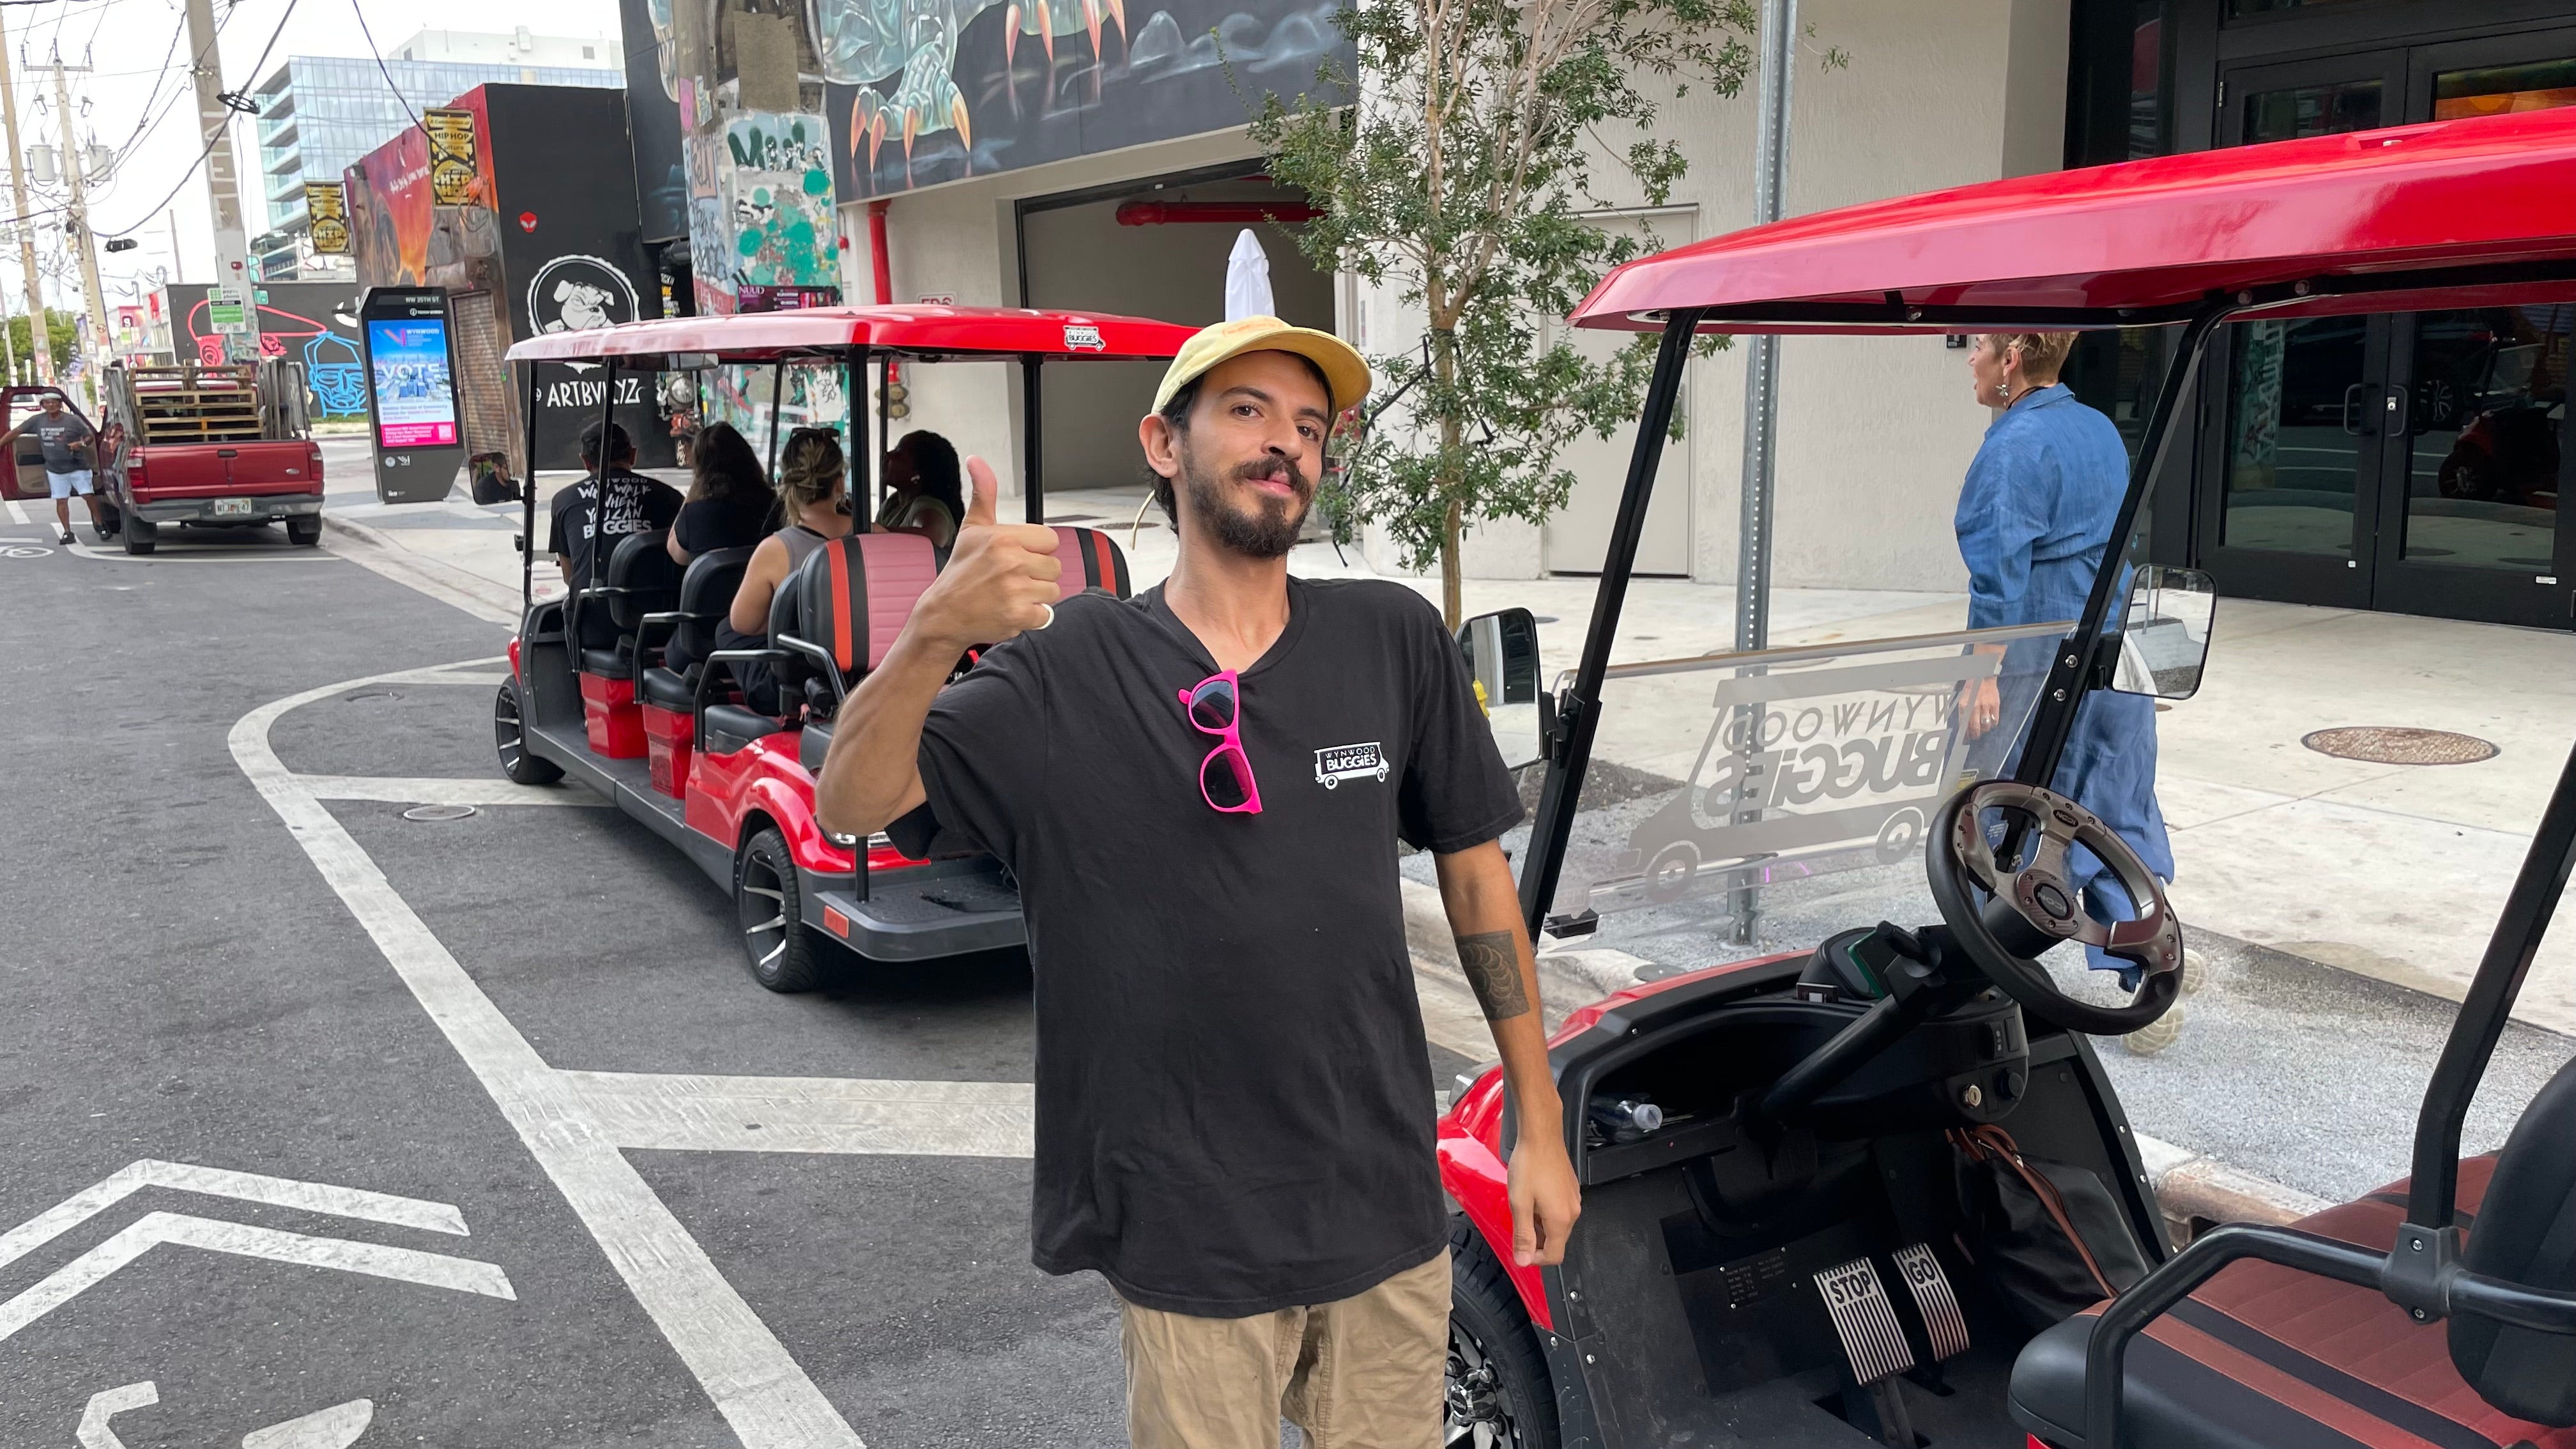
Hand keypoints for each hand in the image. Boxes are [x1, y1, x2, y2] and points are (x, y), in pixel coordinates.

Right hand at [909, 456, 1062, 650]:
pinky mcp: (1020, 615)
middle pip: (1055, 566)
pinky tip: (1010, 609)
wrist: (944, 615)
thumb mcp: (972, 528)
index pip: (1050, 539)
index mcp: (1004, 538)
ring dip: (1036, 595)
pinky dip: (1032, 616)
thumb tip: (976, 461)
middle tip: (1011, 578)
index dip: (1036, 550)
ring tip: (1010, 594)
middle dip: (1037, 574)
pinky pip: (1046, 614)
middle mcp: (1012, 561)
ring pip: (1053, 590)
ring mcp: (1016, 590)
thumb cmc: (960, 573)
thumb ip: (983, 494)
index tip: (1017, 557)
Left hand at [1506, 1128, 1580, 1266]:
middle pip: (1556, 1241)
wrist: (1541, 1135)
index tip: (1520, 1248)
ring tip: (1524, 1205)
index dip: (1535, 1258)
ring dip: (1540, 1224)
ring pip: (1557, 1225)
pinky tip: (1533, 1195)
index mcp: (1560, 1219)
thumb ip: (1522, 1235)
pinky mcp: (1571, 1188)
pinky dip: (1546, 1211)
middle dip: (1536, 1239)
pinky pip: (1560, 1210)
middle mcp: (1572, 1212)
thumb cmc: (1529, 1165)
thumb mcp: (1519, 1203)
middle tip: (1518, 1222)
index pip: (1554, 1256)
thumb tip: (1523, 1261)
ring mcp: (1574, 1199)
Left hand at [1961, 675, 2001, 739]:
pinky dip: (1992, 724)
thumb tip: (1963, 725)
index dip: (1965, 733)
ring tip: (1983, 730)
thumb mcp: (1962, 699)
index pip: (1964, 724)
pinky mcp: (1995, 705)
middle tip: (1975, 736)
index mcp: (1964, 705)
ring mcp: (1985, 706)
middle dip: (1975, 734)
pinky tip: (1990, 723)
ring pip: (1985, 725)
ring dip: (1984, 730)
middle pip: (1975, 727)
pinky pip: (1995, 720)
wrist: (1983, 676)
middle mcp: (1974, 706)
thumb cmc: (1971, 688)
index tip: (1965, 738)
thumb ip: (1963, 712)